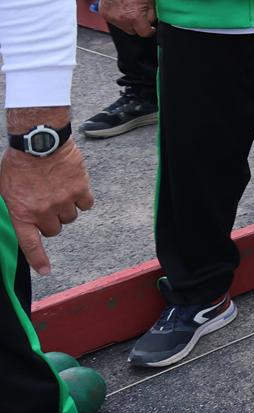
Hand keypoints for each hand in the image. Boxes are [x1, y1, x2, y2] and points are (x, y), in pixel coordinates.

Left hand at [1, 129, 92, 274]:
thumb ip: (13, 207)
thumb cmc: (17, 162)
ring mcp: (63, 201)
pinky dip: (82, 199)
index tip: (46, 271)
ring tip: (59, 192)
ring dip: (67, 209)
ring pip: (71, 217)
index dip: (38, 260)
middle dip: (51, 221)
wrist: (40, 141)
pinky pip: (86, 204)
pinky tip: (74, 187)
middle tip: (47, 206)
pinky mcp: (80, 189)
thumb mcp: (4, 189)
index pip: (30, 244)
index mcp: (21, 213)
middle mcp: (43, 211)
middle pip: (55, 230)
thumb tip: (16, 216)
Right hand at [100, 0, 156, 36]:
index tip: (150, 28)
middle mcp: (122, 20)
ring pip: (122, 27)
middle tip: (138, 15)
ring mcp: (112, 18)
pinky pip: (113, 20)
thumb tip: (150, 24)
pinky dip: (117, 16)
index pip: (144, 33)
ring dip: (126, 21)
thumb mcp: (151, 2)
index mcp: (135, 18)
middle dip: (136, 25)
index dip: (149, 31)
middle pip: (132, 31)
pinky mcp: (104, 14)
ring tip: (129, 9)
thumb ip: (151, 16)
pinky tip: (121, 7)